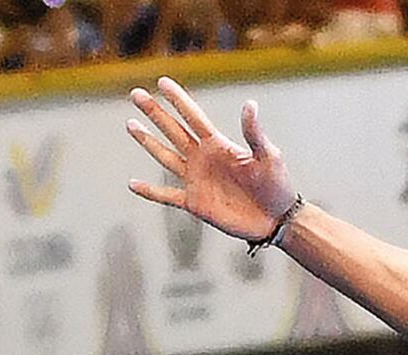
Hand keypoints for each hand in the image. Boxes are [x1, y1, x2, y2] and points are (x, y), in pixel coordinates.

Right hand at [125, 78, 298, 244]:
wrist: (276, 218)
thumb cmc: (276, 185)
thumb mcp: (268, 155)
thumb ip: (253, 132)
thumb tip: (249, 104)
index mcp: (218, 145)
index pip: (192, 116)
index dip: (178, 99)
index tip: (162, 82)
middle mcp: (203, 158)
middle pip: (172, 130)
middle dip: (154, 112)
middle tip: (136, 94)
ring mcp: (197, 180)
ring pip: (165, 156)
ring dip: (148, 141)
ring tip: (130, 124)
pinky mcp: (195, 203)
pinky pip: (167, 196)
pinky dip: (150, 191)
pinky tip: (133, 184)